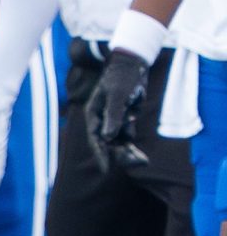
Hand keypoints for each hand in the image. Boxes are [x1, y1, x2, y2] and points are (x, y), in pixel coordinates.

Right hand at [86, 47, 151, 171]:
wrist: (134, 66)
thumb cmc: (122, 79)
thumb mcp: (117, 96)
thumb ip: (113, 116)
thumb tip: (108, 137)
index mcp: (93, 114)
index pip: (95, 138)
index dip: (100, 154)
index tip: (106, 169)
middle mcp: (101, 119)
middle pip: (108, 142)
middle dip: (121, 154)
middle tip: (137, 162)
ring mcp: (113, 120)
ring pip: (119, 141)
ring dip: (129, 152)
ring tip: (143, 161)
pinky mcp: (124, 118)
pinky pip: (127, 136)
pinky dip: (133, 144)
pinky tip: (142, 156)